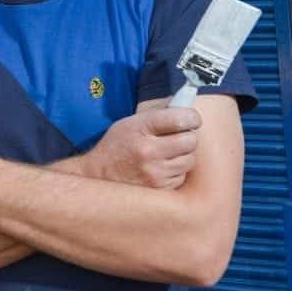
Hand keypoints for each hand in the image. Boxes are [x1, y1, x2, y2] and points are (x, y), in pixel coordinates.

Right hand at [55, 107, 200, 189]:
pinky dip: (177, 171)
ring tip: (169, 153)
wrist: (99, 175)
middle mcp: (148, 151)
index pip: (180, 118)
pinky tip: (163, 167)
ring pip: (190, 160)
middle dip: (188, 137)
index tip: (192, 119)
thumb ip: (158, 113)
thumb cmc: (117, 145)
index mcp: (141, 128)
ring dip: (184, 155)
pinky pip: (182, 176)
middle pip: (190, 140)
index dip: (192, 117)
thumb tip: (186, 102)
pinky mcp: (159, 188)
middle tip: (179, 137)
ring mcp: (155, 172)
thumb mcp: (131, 122)